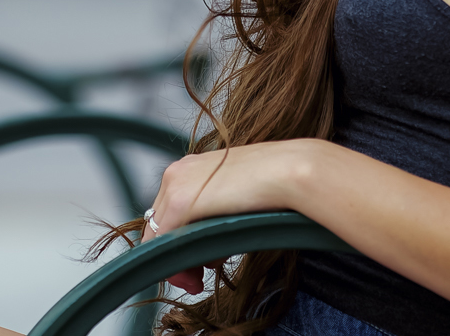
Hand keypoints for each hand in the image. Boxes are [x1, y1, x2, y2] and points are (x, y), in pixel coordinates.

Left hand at [141, 139, 325, 294]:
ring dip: (178, 264)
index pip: (168, 214)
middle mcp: (177, 172)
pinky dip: (174, 264)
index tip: (196, 267)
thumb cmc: (276, 182)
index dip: (179, 245)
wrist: (290, 171)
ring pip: (158, 237)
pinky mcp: (180, 201)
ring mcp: (175, 185)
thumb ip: (216, 212)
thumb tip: (206, 243)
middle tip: (195, 281)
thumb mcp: (236, 196)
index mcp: (190, 167)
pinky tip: (195, 278)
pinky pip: (162, 243)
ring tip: (201, 278)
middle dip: (178, 258)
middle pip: (160, 227)